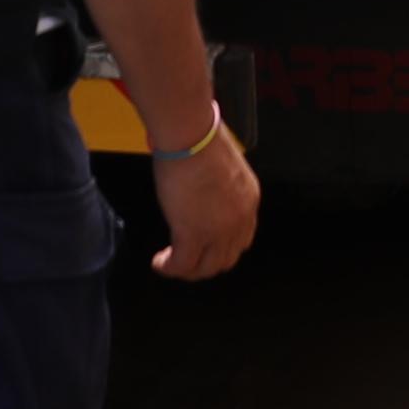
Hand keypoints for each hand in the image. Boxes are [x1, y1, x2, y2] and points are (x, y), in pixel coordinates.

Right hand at [148, 131, 259, 279]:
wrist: (191, 138)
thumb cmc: (201, 140)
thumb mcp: (223, 166)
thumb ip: (218, 184)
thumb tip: (201, 187)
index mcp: (248, 199)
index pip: (242, 238)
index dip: (223, 247)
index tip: (207, 246)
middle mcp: (239, 219)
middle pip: (226, 259)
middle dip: (206, 264)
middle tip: (188, 261)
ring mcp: (218, 230)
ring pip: (205, 268)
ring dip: (188, 270)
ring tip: (172, 264)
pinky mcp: (193, 234)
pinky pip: (181, 264)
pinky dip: (169, 267)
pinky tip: (160, 262)